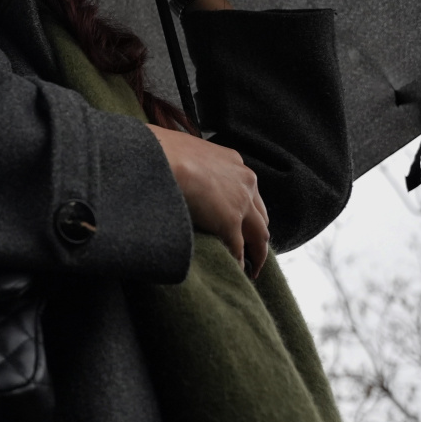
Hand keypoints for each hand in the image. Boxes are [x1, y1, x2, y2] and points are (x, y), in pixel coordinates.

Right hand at [148, 124, 268, 275]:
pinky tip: (234, 272)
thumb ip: (190, 165)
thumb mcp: (184, 151)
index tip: (242, 222)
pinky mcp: (230, 222)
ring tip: (252, 269)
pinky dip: (238, 263)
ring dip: (257, 254)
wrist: (161, 156)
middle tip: (253, 250)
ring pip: (259, 235)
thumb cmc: (160, 150)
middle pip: (260, 214)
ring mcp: (240, 202)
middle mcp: (244, 181)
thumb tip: (175, 173)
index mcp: (233, 162)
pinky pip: (239, 250)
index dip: (247, 210)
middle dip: (257, 234)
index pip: (248, 191)